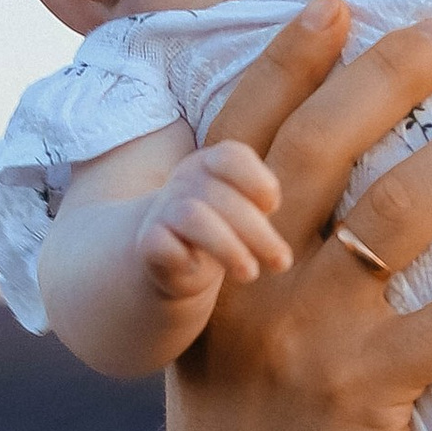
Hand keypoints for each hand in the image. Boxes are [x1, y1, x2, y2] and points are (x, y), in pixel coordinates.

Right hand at [140, 142, 290, 301]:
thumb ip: (262, 210)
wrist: (174, 258)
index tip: (272, 207)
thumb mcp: (246, 211)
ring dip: (228, 248)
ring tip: (250, 274)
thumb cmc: (223, 230)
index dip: (256, 179)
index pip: (231, 157)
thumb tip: (283, 244)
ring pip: (194, 217)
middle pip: (222, 197)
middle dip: (257, 232)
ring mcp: (164, 210)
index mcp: (211, 164)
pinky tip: (197, 270)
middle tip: (282, 262)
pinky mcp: (148, 244)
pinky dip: (182, 257)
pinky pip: (161, 245)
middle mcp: (185, 181)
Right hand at [169, 0, 431, 430]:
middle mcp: (250, 285)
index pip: (246, 136)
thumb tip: (316, 182)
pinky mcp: (361, 399)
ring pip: (398, 215)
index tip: (338, 0)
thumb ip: (256, 261)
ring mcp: (304, 341)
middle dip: (395, 72)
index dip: (288, 63)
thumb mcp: (232, 338)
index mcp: (214, 262)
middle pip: (325, 148)